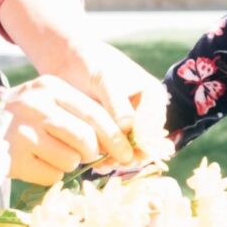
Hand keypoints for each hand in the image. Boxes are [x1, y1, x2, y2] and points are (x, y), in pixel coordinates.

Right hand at [0, 75, 124, 185]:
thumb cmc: (22, 116)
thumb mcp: (47, 100)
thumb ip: (79, 113)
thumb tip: (118, 143)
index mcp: (50, 87)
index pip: (94, 112)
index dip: (115, 136)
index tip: (128, 153)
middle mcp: (36, 106)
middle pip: (86, 138)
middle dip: (93, 153)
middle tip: (87, 156)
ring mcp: (23, 132)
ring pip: (71, 160)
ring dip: (69, 164)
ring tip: (52, 154)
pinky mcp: (14, 158)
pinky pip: (51, 176)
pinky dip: (50, 175)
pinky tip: (36, 163)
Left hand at [48, 40, 170, 168]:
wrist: (72, 61)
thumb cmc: (91, 64)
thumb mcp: (105, 79)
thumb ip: (117, 103)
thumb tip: (128, 127)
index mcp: (153, 95)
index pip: (152, 127)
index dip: (140, 145)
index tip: (124, 156)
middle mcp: (147, 111)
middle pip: (145, 143)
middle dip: (129, 156)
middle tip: (110, 165)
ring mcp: (132, 122)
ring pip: (131, 149)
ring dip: (118, 159)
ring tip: (102, 165)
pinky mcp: (115, 129)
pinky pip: (117, 148)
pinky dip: (109, 156)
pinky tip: (98, 162)